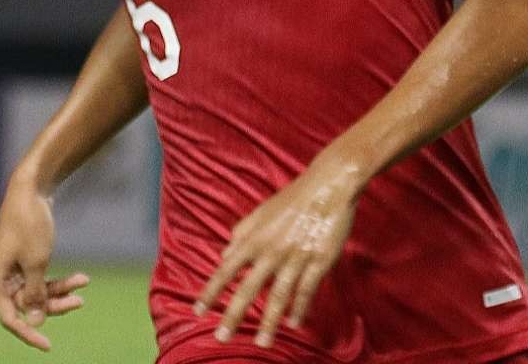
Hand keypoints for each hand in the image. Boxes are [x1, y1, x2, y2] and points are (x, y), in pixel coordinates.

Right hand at [0, 178, 91, 349]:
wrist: (31, 188)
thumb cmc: (30, 224)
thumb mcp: (36, 263)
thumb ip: (35, 296)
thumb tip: (33, 323)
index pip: (9, 318)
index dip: (28, 333)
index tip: (48, 346)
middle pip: (26, 306)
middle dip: (53, 305)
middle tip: (79, 302)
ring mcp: (12, 270)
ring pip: (36, 294)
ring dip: (60, 291)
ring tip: (83, 283)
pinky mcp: (24, 261)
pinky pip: (40, 280)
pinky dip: (59, 280)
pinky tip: (81, 278)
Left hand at [195, 154, 366, 346]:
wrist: (329, 185)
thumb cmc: (293, 198)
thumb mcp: (261, 211)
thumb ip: (241, 234)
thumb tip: (223, 256)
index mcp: (254, 239)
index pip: (226, 270)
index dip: (211, 291)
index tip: (198, 310)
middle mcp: (271, 251)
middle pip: (248, 289)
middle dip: (233, 315)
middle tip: (222, 337)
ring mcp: (295, 258)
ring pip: (278, 296)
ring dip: (269, 322)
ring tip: (263, 343)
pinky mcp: (318, 261)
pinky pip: (306, 290)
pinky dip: (300, 308)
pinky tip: (294, 323)